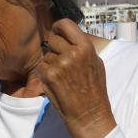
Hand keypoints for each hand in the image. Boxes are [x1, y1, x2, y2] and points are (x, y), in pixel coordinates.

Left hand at [37, 19, 116, 137]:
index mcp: (86, 47)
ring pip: (46, 55)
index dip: (58, 27)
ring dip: (50, 63)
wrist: (89, 114)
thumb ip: (82, 47)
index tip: (57, 33)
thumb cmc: (94, 90)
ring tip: (63, 77)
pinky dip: (45, 74)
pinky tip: (57, 83)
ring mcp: (59, 64)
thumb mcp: (96, 63)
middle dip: (55, 48)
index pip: (65, 24)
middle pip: (53, 39)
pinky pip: (41, 67)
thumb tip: (69, 35)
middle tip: (62, 62)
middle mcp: (72, 53)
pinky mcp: (49, 76)